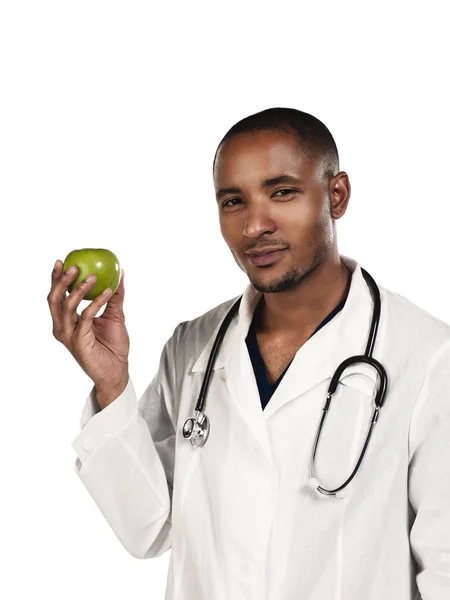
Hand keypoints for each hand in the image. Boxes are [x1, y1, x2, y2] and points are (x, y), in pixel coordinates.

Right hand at [47, 261, 129, 390]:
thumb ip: (115, 296)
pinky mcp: (79, 342)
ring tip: (93, 276)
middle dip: (61, 281)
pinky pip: (86, 316)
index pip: (57, 296)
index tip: (62, 261)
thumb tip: (120, 273)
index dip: (56, 278)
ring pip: (66, 306)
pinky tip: (108, 292)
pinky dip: (96, 302)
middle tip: (74, 266)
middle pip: (54, 299)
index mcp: (67, 320)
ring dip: (79, 289)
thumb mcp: (115, 315)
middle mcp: (63, 327)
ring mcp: (69, 336)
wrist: (118, 370)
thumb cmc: (113, 345)